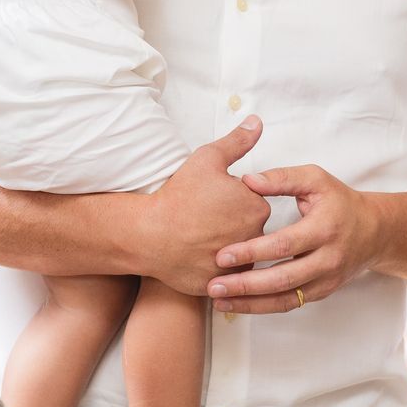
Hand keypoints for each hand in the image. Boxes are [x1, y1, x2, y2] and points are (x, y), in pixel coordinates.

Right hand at [136, 118, 270, 293]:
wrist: (150, 234)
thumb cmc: (179, 195)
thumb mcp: (208, 159)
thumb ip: (237, 141)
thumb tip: (257, 122)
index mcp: (256, 206)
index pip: (254, 200)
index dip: (232, 197)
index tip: (212, 198)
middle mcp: (255, 237)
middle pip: (249, 226)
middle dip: (231, 222)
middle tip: (202, 217)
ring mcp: (239, 264)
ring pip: (238, 252)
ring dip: (226, 246)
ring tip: (198, 237)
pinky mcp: (223, 283)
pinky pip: (224, 275)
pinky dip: (213, 267)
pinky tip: (195, 256)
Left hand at [205, 165, 381, 313]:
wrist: (374, 232)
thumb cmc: (339, 201)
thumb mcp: (315, 179)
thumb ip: (282, 178)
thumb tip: (247, 180)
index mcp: (325, 228)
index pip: (284, 244)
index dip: (252, 251)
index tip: (222, 254)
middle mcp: (327, 259)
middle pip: (283, 279)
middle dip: (246, 284)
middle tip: (214, 285)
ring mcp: (326, 280)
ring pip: (285, 299)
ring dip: (250, 303)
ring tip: (219, 300)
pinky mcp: (321, 293)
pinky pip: (289, 304)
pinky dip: (262, 307)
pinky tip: (238, 303)